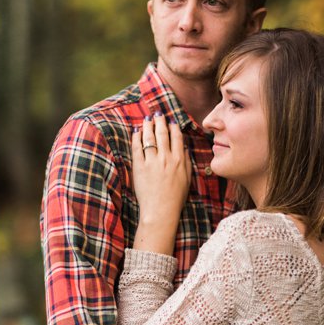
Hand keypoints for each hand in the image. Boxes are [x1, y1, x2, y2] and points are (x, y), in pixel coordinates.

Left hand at [131, 113, 190, 254]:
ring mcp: (152, 162)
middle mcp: (166, 158)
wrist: (161, 210)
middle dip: (159, 121)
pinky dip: (136, 138)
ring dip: (148, 126)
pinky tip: (136, 132)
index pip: (176, 137)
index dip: (173, 126)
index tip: (170, 120)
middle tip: (157, 113)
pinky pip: (137, 148)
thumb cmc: (175, 197)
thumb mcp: (187, 178)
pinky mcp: (139, 167)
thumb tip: (184, 148)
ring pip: (149, 137)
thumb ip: (186, 161)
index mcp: (179, 160)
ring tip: (147, 119)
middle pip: (162, 133)